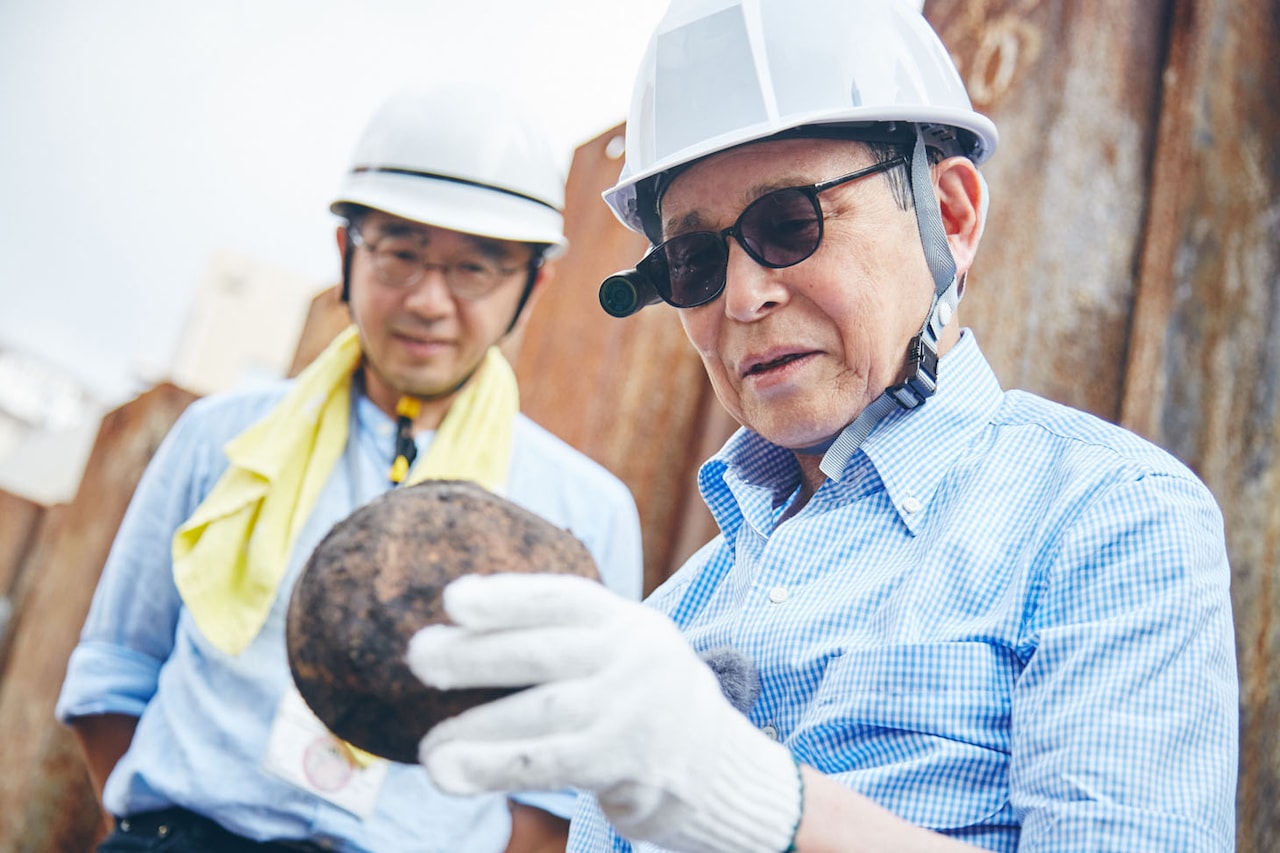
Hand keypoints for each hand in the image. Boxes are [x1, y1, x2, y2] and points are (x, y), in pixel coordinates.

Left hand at [406, 574, 801, 852]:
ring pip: (542, 716)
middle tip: (419, 656)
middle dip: (477, 655)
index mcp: (625, 620)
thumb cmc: (638, 695)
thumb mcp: (619, 645)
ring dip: (478, 731)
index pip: (562, 600)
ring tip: (430, 749)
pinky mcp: (623, 764)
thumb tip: (462, 629)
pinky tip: (452, 775)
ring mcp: (629, 712)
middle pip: (544, 653)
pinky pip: (549, 765)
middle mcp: (631, 658)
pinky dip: (494, 769)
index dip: (508, 597)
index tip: (454, 598)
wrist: (715, 762)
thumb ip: (563, 634)